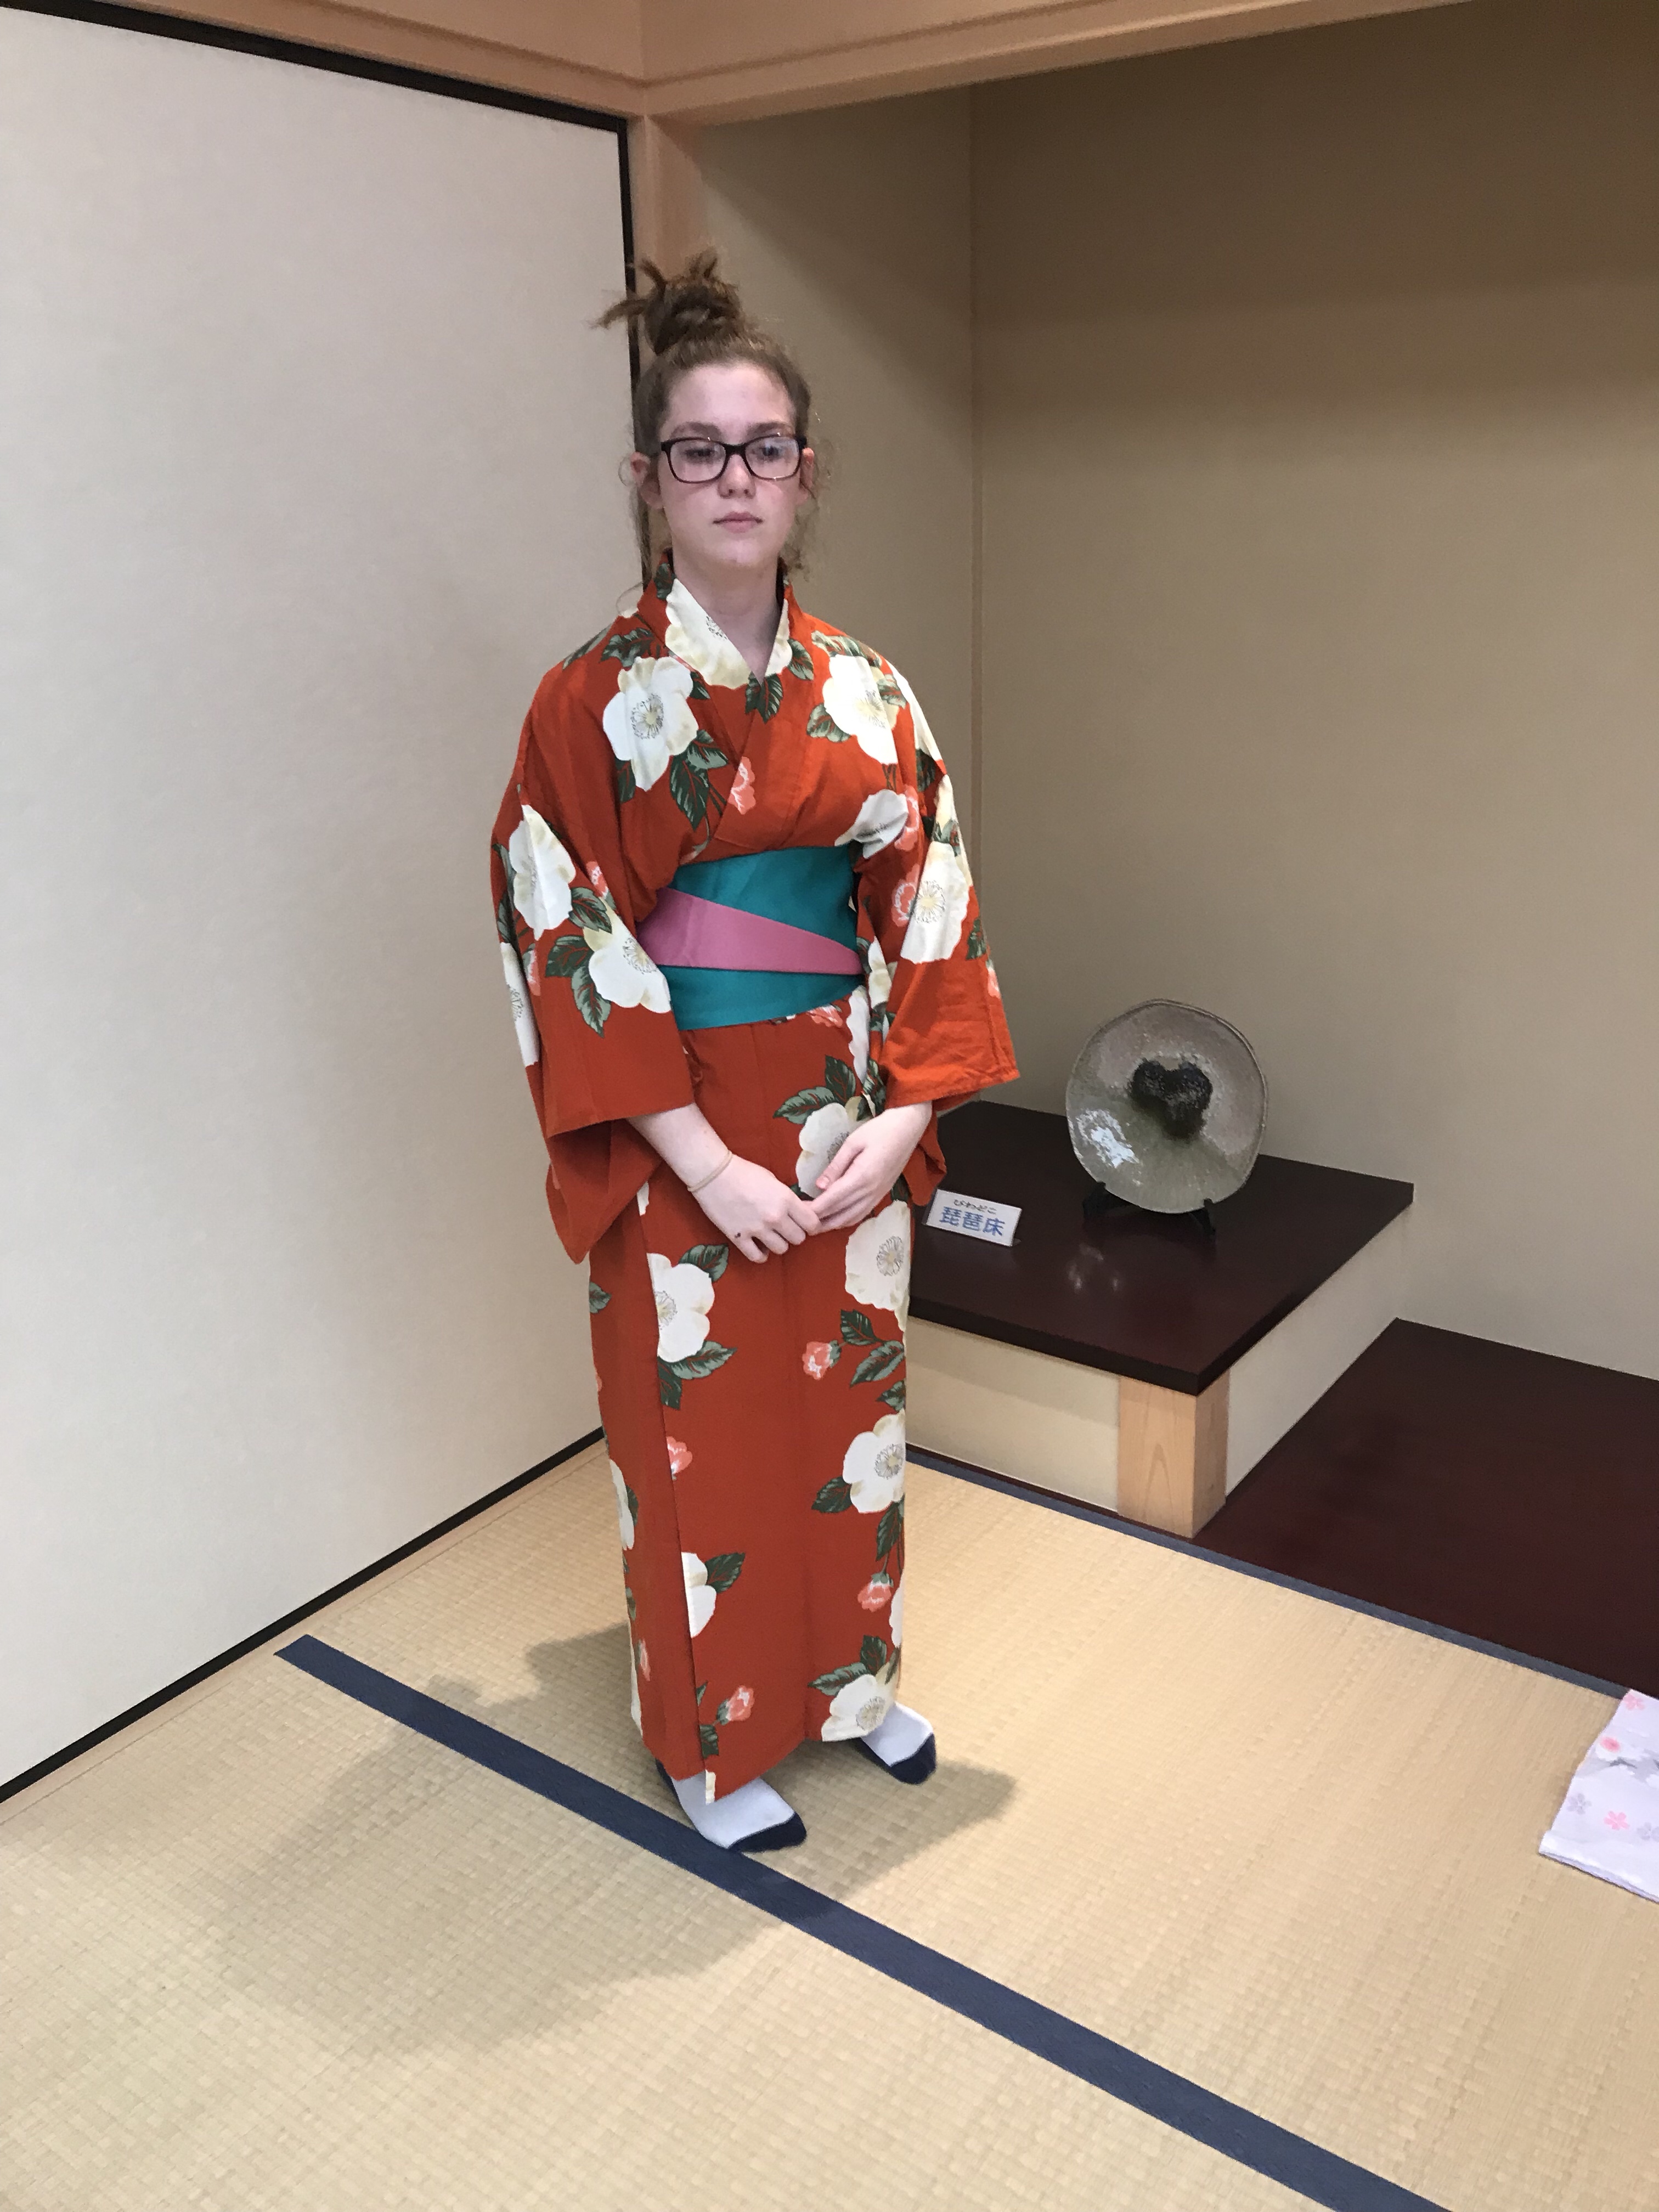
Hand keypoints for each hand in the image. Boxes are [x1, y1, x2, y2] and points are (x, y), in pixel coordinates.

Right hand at [695, 1154, 821, 1262]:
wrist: (713, 1173)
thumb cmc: (744, 1172)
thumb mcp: (774, 1181)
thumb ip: (788, 1199)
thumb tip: (801, 1213)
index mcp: (786, 1199)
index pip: (812, 1224)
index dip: (810, 1225)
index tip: (804, 1223)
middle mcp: (775, 1216)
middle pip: (799, 1239)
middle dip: (794, 1233)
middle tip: (785, 1227)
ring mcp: (757, 1229)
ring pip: (781, 1249)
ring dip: (778, 1243)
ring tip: (770, 1235)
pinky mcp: (739, 1237)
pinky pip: (758, 1257)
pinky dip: (761, 1254)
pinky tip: (758, 1246)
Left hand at [809, 1103, 930, 1230]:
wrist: (908, 1128)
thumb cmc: (879, 1130)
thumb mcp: (853, 1142)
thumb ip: (836, 1166)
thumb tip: (819, 1187)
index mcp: (862, 1177)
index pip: (832, 1200)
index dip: (814, 1209)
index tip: (798, 1213)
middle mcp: (871, 1191)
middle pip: (841, 1214)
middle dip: (820, 1222)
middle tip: (801, 1223)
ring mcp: (878, 1195)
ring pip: (851, 1218)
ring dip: (832, 1224)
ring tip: (815, 1225)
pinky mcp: (882, 1194)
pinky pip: (861, 1214)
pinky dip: (846, 1220)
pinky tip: (835, 1219)